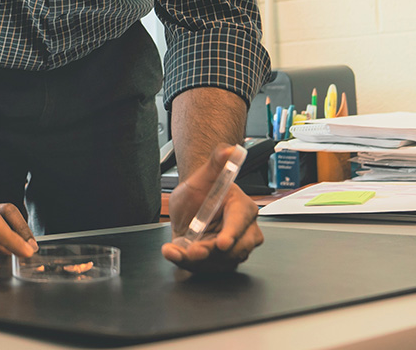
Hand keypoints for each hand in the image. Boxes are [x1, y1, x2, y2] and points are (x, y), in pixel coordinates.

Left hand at [160, 144, 263, 272]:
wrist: (193, 203)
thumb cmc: (203, 189)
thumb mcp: (203, 175)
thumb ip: (216, 162)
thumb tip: (229, 149)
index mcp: (243, 209)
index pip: (241, 222)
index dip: (233, 234)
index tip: (223, 242)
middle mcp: (242, 232)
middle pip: (233, 249)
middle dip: (212, 252)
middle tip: (193, 250)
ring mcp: (230, 249)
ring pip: (218, 262)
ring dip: (198, 260)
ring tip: (178, 251)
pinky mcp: (217, 261)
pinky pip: (203, 267)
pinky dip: (185, 262)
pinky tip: (172, 252)